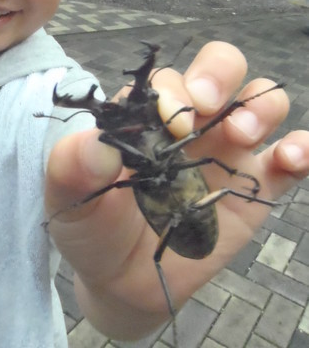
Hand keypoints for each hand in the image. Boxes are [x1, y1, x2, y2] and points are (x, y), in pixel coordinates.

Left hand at [45, 41, 308, 339]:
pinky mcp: (254, 188)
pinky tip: (293, 157)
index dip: (172, 88)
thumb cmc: (94, 230)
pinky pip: (290, 159)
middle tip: (208, 107)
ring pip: (259, 103)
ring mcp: (225, 152)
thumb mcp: (69, 201)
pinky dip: (302, 148)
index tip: (170, 122)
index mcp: (147, 117)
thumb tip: (94, 143)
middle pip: (219, 69)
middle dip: (219, 73)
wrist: (123, 283)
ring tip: (242, 135)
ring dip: (260, 106)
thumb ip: (70, 169)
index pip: (167, 80)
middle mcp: (191, 125)